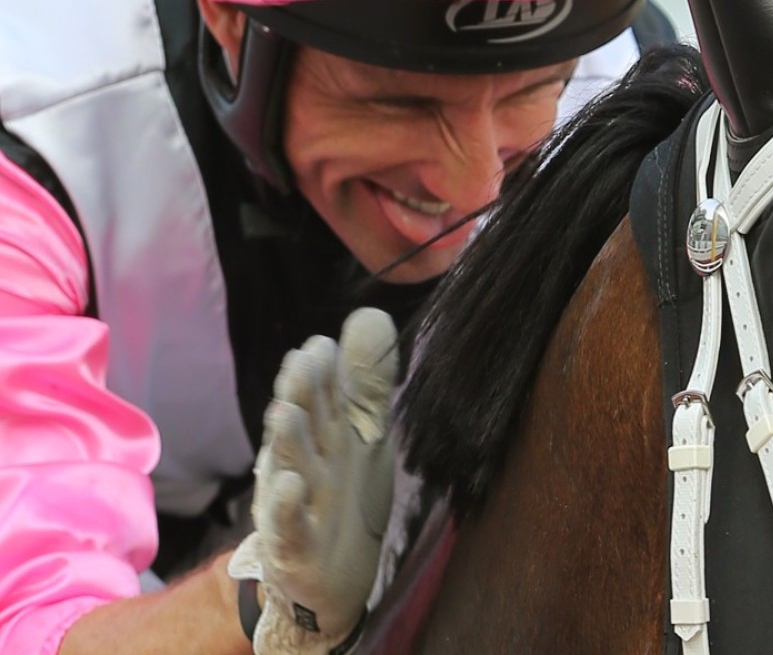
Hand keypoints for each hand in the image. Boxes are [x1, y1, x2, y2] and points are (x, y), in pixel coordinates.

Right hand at [229, 307, 398, 654]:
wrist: (334, 576)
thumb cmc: (346, 494)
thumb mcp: (364, 433)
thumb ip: (367, 380)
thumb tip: (370, 313)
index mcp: (322, 435)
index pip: (320, 398)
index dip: (321, 374)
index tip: (321, 345)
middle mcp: (304, 463)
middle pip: (301, 425)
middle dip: (300, 394)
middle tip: (302, 362)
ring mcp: (296, 505)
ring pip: (290, 468)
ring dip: (287, 440)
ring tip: (285, 411)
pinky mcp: (296, 548)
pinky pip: (289, 527)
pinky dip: (287, 507)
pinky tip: (291, 485)